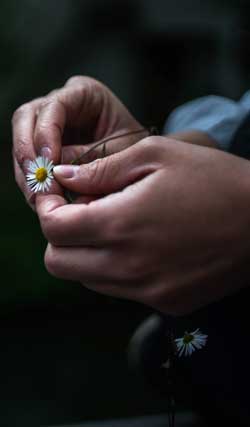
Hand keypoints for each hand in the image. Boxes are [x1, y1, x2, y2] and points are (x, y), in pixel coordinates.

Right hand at [12, 75, 145, 206]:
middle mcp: (62, 104)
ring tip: (38, 196)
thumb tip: (54, 170)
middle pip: (26, 117)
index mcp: (85, 94)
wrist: (141, 164)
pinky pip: (28, 161)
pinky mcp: (45, 147)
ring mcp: (50, 125)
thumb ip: (88, 158)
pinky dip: (31, 180)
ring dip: (26, 170)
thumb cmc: (136, 152)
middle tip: (36, 179)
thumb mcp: (119, 153)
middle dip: (27, 150)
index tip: (49, 161)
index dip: (46, 133)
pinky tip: (40, 197)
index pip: (54, 105)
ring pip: (22, 140)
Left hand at [36, 137, 249, 314]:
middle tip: (83, 211)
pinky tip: (142, 245)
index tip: (58, 195)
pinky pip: (121, 290)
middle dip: (61, 236)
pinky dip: (117, 269)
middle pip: (59, 263)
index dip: (48, 208)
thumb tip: (63, 177)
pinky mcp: (166, 302)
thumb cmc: (213, 178)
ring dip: (88, 252)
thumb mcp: (157, 155)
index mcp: (121, 224)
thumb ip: (102, 169)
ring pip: (87, 279)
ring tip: (117, 225)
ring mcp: (148, 291)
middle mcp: (128, 266)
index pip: (53, 230)